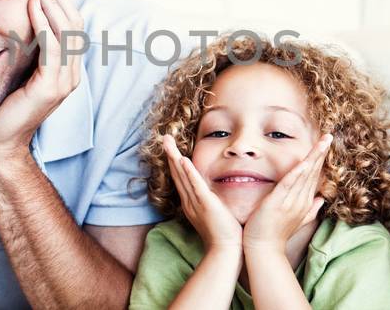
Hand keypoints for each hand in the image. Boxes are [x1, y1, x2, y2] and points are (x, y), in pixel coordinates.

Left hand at [0, 0, 83, 159]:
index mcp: (65, 68)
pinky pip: (53, 48)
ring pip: (68, 32)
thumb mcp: (14, 69)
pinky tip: (32, 6)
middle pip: (74, 23)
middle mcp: (70, 74)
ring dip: (53, 2)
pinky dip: (44, 24)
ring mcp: (64, 82)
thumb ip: (23, 46)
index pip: (71, 24)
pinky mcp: (50, 89)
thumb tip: (16, 17)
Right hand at [163, 135, 243, 250]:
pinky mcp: (206, 204)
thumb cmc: (223, 235)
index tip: (171, 148)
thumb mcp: (214, 215)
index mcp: (191, 203)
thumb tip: (215, 196)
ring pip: (182, 176)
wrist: (225, 250)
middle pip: (177, 173)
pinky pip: (195, 185)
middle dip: (170, 154)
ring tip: (168, 142)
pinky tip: (182, 159)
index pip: (181, 179)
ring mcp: (196, 202)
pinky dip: (188, 172)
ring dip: (174, 157)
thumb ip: (212, 203)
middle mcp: (189, 201)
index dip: (175, 162)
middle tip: (164, 138)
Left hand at [242, 134, 331, 250]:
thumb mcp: (296, 220)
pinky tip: (305, 161)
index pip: (314, 177)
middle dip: (321, 153)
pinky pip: (291, 184)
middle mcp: (301, 201)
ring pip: (306, 174)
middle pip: (313, 172)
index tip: (325, 145)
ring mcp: (291, 202)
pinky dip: (298, 172)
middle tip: (328, 136)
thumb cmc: (275, 235)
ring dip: (314, 157)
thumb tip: (321, 199)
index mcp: (304, 203)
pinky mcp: (279, 202)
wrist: (264, 249)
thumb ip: (310, 210)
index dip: (319, 160)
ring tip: (323, 141)